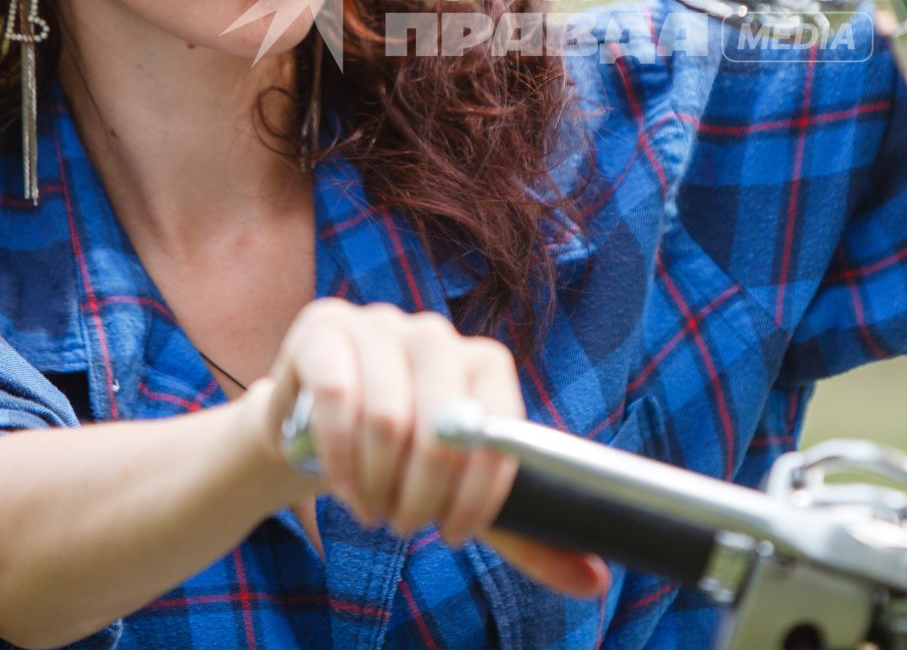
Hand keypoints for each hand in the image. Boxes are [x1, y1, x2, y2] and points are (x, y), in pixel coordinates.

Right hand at [245, 297, 609, 598]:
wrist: (311, 429)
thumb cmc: (401, 461)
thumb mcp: (461, 495)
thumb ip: (524, 535)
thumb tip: (595, 582)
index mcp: (484, 363)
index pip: (499, 429)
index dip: (479, 493)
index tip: (454, 534)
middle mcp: (437, 334)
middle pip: (443, 429)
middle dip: (422, 496)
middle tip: (404, 526)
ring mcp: (380, 324)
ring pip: (387, 417)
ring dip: (375, 484)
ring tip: (370, 507)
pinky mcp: (325, 326)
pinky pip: (337, 395)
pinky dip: (337, 455)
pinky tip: (336, 481)